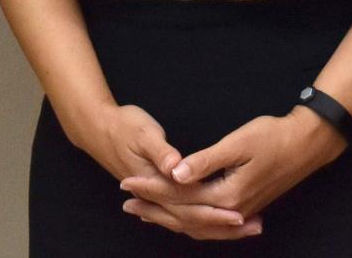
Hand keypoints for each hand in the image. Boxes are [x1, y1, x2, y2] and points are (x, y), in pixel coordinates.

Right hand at [54, 102, 259, 241]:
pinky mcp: (158, 192)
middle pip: (192, 218)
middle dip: (223, 224)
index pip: (188, 203)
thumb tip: (176, 169)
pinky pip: (181, 214)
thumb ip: (161, 152)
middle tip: (255, 226)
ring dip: (215, 226)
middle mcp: (157, 195)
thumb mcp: (143, 132)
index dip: (215, 209)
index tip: (240, 213)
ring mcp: (156, 197)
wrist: (95, 127)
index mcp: (155, 180)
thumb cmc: (122, 125)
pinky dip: (201, 220)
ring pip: (188, 221)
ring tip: (245, 226)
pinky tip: (216, 218)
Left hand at [119, 108, 344, 239]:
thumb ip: (206, 161)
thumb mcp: (238, 143)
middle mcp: (232, 210)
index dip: (151, 188)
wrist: (306, 144)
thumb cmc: (273, 136)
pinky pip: (209, 224)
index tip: (127, 181)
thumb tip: (175, 173)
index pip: (180, 195)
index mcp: (228, 193)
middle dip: (153, 207)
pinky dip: (189, 222)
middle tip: (125, 200)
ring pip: (195, 225)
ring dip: (168, 219)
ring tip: (143, 213)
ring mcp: (239, 212)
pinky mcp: (243, 208)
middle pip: (184, 214)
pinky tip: (178, 218)